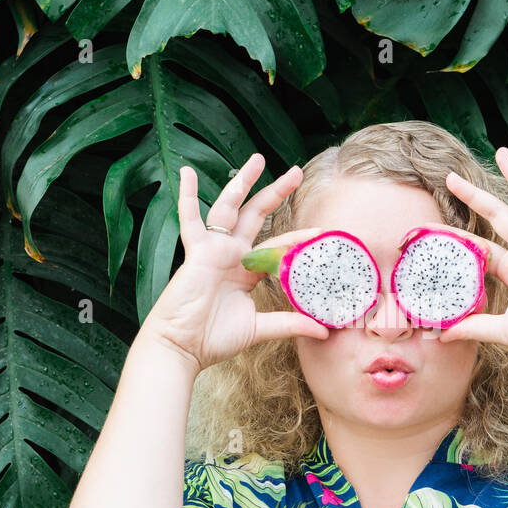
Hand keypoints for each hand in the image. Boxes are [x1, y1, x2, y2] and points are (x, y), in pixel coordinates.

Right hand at [139, 154, 329, 372]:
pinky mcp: (195, 252)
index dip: (298, 237)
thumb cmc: (214, 338)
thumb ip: (290, 324)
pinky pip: (189, 219)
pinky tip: (186, 173)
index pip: (276, 246)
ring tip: (256, 159)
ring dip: (242, 183)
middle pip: (256, 214)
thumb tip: (324, 331)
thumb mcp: (260, 328)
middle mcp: (230, 254)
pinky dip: (186, 196)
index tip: (322, 230)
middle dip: (276, 192)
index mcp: (246, 270)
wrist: (183, 347)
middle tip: (296, 172)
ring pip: (229, 207)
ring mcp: (212, 249)